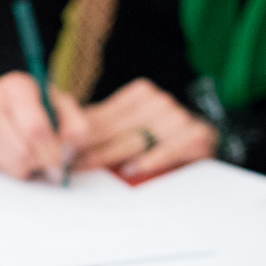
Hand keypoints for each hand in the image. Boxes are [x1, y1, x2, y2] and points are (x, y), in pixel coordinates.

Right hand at [0, 70, 92, 181]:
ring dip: (33, 166)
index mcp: (14, 87)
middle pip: (22, 150)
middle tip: (55, 163)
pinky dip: (19, 168)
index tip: (63, 160)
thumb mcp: (65, 107)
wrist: (14, 106)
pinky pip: (3, 170)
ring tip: (39, 154)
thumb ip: (76, 124)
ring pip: (13, 164)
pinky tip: (24, 154)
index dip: (52, 149)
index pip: (34, 128)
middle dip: (43, 161)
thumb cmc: (41, 106)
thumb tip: (72, 142)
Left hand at [74, 78, 217, 177]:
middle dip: (87, 149)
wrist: (208, 141)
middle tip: (63, 165)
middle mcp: (158, 102)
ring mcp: (177, 118)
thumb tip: (60, 139)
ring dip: (109, 156)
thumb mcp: (129, 128)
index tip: (56, 150)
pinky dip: (149, 160)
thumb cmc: (160, 139)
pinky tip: (131, 170)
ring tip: (87, 168)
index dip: (76, 136)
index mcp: (140, 95)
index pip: (100, 117)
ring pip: (135, 140)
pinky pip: (168, 149)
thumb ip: (101, 130)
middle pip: (113, 130)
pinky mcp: (196, 136)